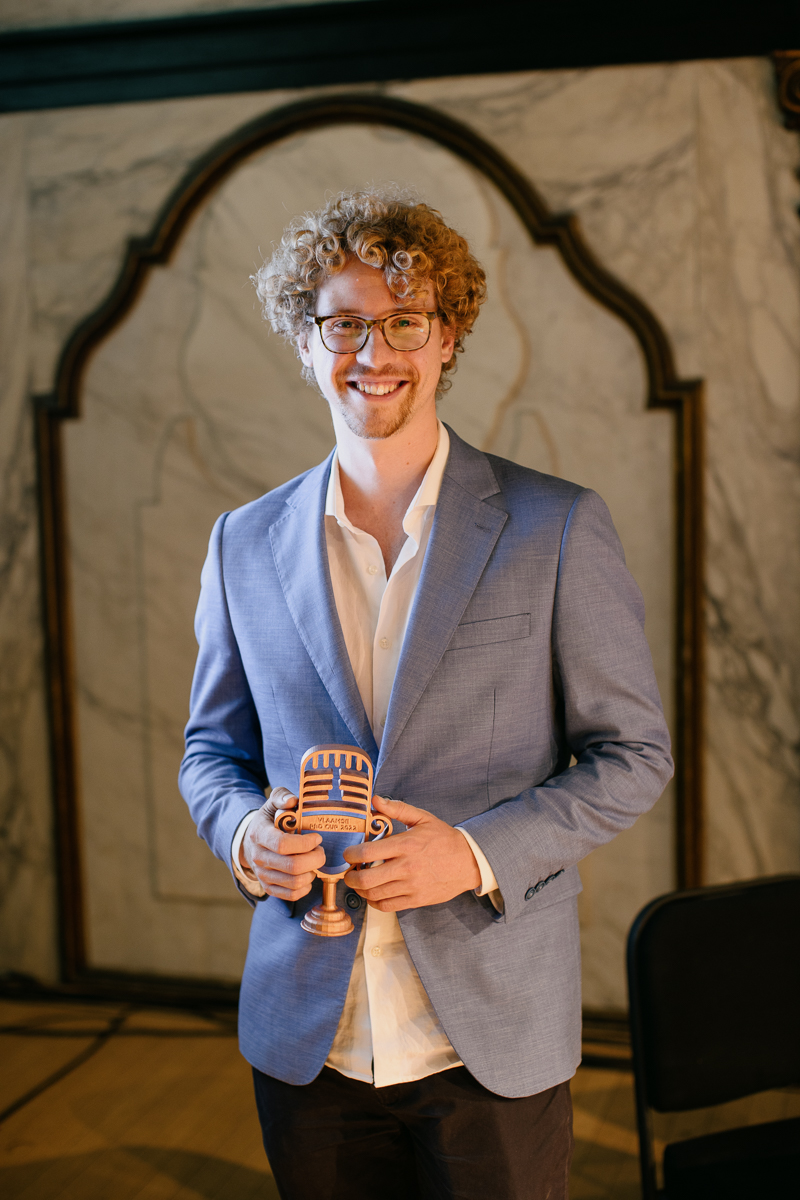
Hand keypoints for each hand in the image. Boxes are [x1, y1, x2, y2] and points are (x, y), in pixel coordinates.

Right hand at [240, 787, 325, 900]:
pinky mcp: (268, 887)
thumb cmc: (267, 821)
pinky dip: (305, 887)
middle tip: (320, 850)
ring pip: (294, 882)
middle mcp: (259, 857)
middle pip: (293, 866)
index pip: (283, 844)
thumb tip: (292, 801)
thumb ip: (282, 797)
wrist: (249, 843)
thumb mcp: (271, 803)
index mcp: (259, 835)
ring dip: (312, 872)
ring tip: (314, 860)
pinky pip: (291, 895)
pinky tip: (308, 874)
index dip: (305, 843)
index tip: (317, 837)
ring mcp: (263, 875)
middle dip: (315, 859)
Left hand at [342, 795, 480, 911]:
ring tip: (360, 883)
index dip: (351, 855)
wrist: (469, 861)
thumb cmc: (444, 839)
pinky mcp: (416, 900)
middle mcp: (406, 867)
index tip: (348, 854)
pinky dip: (375, 902)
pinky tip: (374, 894)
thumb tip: (376, 800)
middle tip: (349, 873)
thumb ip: (397, 809)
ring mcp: (411, 886)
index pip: (368, 852)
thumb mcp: (422, 818)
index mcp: (406, 844)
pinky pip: (387, 906)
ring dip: (361, 890)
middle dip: (350, 877)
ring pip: (374, 895)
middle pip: (366, 879)